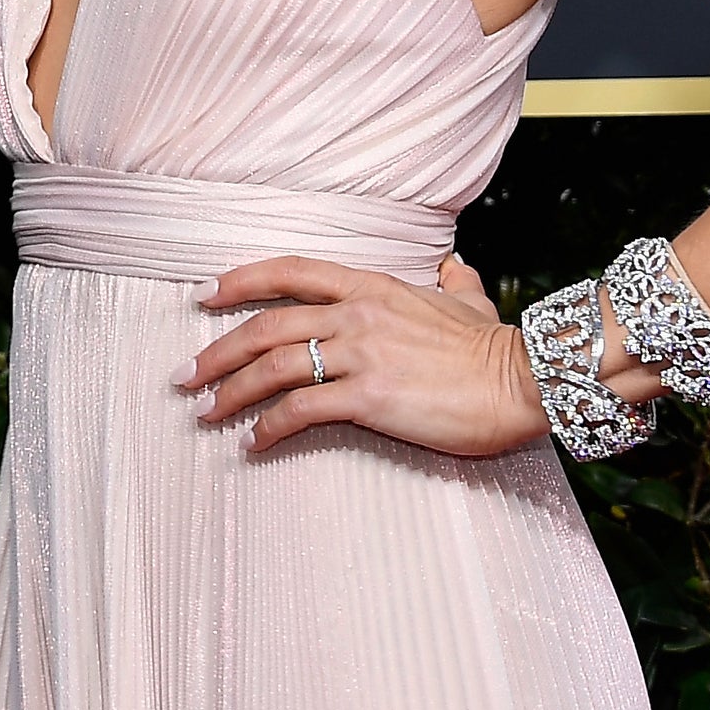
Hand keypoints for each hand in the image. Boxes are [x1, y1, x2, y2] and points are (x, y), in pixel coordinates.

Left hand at [179, 252, 552, 457]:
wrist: (524, 380)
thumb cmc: (497, 347)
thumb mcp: (470, 301)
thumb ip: (454, 282)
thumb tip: (454, 266)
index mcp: (371, 286)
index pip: (289, 272)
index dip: (239, 281)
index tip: (202, 295)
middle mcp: (357, 313)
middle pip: (266, 326)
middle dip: (217, 352)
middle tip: (185, 376)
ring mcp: (361, 354)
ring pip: (273, 367)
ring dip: (230, 391)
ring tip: (206, 413)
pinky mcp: (369, 398)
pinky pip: (301, 410)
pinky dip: (269, 427)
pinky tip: (254, 443)